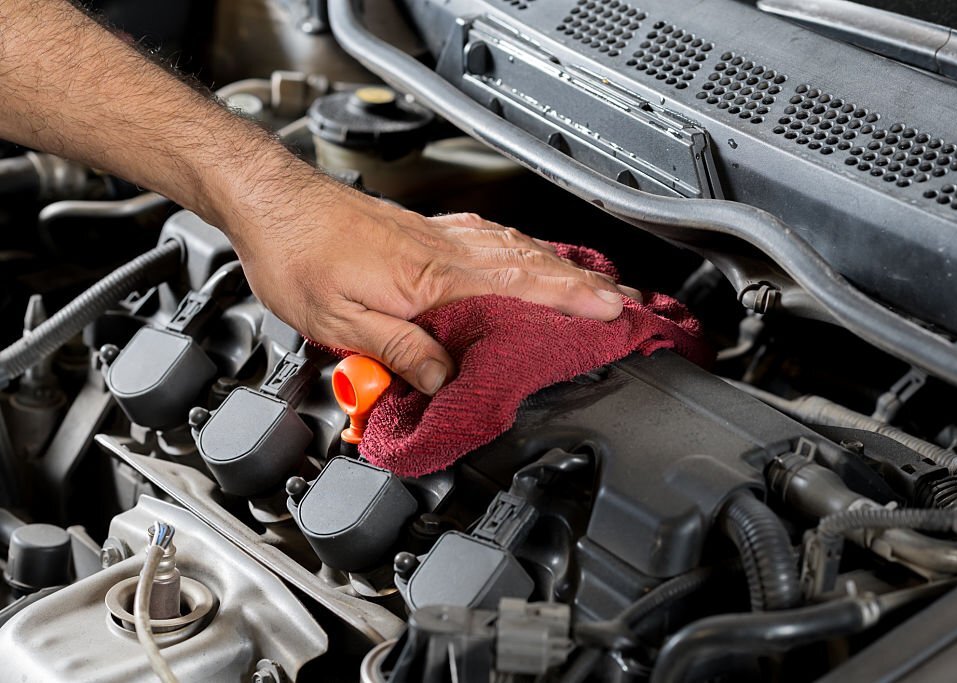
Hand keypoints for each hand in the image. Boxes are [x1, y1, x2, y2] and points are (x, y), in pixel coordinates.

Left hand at [226, 173, 639, 394]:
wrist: (273, 203)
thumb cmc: (297, 257)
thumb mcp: (338, 320)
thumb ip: (398, 348)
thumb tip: (444, 377)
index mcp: (429, 277)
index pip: (517, 289)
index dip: (569, 301)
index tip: (611, 311)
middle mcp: (443, 251)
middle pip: (530, 266)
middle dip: (584, 285)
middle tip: (628, 301)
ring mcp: (437, 237)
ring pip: (516, 248)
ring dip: (562, 266)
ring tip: (598, 281)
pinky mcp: (424, 231)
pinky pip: (490, 238)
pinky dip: (524, 247)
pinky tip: (532, 253)